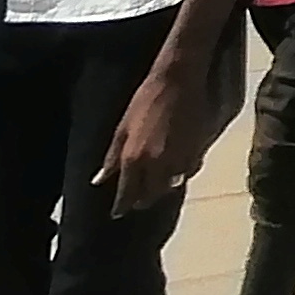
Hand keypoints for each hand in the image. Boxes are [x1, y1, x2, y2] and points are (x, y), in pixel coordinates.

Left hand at [98, 57, 212, 215]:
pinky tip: (175, 167)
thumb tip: (98, 180)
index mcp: (134, 159)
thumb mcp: (122, 128)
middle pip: (150, 195)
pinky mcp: (195, 151)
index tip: (117, 213)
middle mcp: (156, 164)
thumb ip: (112, 157)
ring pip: (170, 186)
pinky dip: (180, 173)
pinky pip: (187, 172)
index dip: (122, 205)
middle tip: (137, 200)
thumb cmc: (145, 100)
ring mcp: (178, 159)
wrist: (178, 80)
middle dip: (143, 200)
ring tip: (156, 184)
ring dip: (162, 187)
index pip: (127, 193)